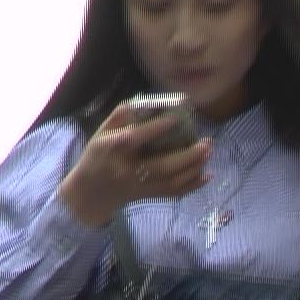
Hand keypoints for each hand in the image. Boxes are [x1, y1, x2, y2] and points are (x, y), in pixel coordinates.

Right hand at [60, 101, 211, 228]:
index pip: (134, 138)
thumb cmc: (99, 155)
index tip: (176, 118)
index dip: (155, 129)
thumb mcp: (102, 132)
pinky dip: (192, 186)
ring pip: (171, 182)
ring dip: (193, 169)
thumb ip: (122, 116)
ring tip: (208, 152)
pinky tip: (207, 175)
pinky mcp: (148, 196)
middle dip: (187, 156)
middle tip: (207, 143)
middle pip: (160, 166)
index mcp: (112, 149)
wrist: (92, 192)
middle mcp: (126, 170)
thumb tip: (149, 102)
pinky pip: (173, 194)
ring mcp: (139, 186)